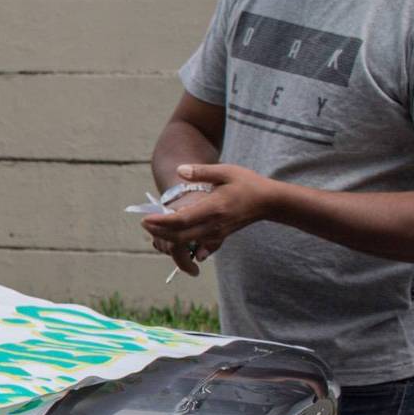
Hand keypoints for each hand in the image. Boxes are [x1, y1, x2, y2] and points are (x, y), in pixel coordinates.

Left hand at [140, 163, 279, 274]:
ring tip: (153, 227)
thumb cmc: (247, 184)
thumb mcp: (226, 171)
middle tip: (144, 223)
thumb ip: (201, 172)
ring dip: (167, 237)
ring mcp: (216, 233)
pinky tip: (170, 235)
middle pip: (179, 236)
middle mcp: (214, 224)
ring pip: (186, 242)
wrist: (269, 202)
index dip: (160, 222)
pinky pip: (196, 244)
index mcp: (213, 208)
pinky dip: (181, 242)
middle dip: (159, 232)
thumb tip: (180, 170)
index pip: (181, 220)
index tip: (144, 219)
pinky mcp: (218, 237)